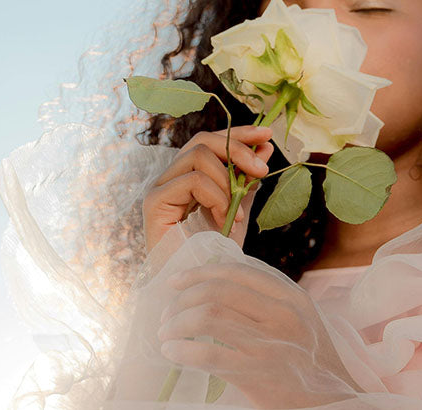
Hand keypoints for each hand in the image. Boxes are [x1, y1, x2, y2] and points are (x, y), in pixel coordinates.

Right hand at [143, 125, 273, 251]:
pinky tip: (224, 220)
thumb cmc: (217, 253)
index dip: (239, 134)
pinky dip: (215, 197)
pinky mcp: (154, 202)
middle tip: (262, 169)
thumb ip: (248, 180)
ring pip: (198, 156)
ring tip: (237, 214)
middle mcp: (171, 178)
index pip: (211, 141)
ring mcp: (159, 188)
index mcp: (189, 176)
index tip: (267, 135)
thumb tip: (265, 147)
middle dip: (237, 149)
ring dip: (227, 182)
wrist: (201, 287)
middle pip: (202, 140)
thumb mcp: (240, 208)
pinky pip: (192, 180)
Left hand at [157, 262, 363, 408]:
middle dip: (182, 300)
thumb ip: (269, 299)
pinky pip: (208, 354)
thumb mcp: (301, 318)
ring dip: (177, 323)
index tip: (176, 281)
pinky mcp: (257, 373)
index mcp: (291, 297)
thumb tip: (217, 282)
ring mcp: (269, 344)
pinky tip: (172, 352)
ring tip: (167, 334)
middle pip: (217, 291)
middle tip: (168, 314)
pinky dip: (182, 350)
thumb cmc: (311, 360)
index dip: (200, 272)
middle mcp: (282, 315)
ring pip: (208, 317)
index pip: (237, 272)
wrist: (334, 401)